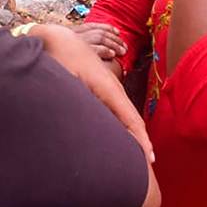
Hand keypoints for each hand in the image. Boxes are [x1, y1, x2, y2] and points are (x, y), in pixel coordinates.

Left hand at [30, 24, 153, 162]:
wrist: (57, 37)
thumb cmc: (59, 57)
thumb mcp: (64, 79)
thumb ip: (75, 101)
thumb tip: (82, 125)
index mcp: (108, 87)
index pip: (131, 118)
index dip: (141, 140)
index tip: (149, 160)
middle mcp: (113, 88)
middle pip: (132, 119)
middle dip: (140, 142)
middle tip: (144, 169)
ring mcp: (108, 87)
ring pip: (125, 115)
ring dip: (132, 134)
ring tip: (138, 158)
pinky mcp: (100, 88)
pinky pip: (116, 110)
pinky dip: (122, 125)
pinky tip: (121, 138)